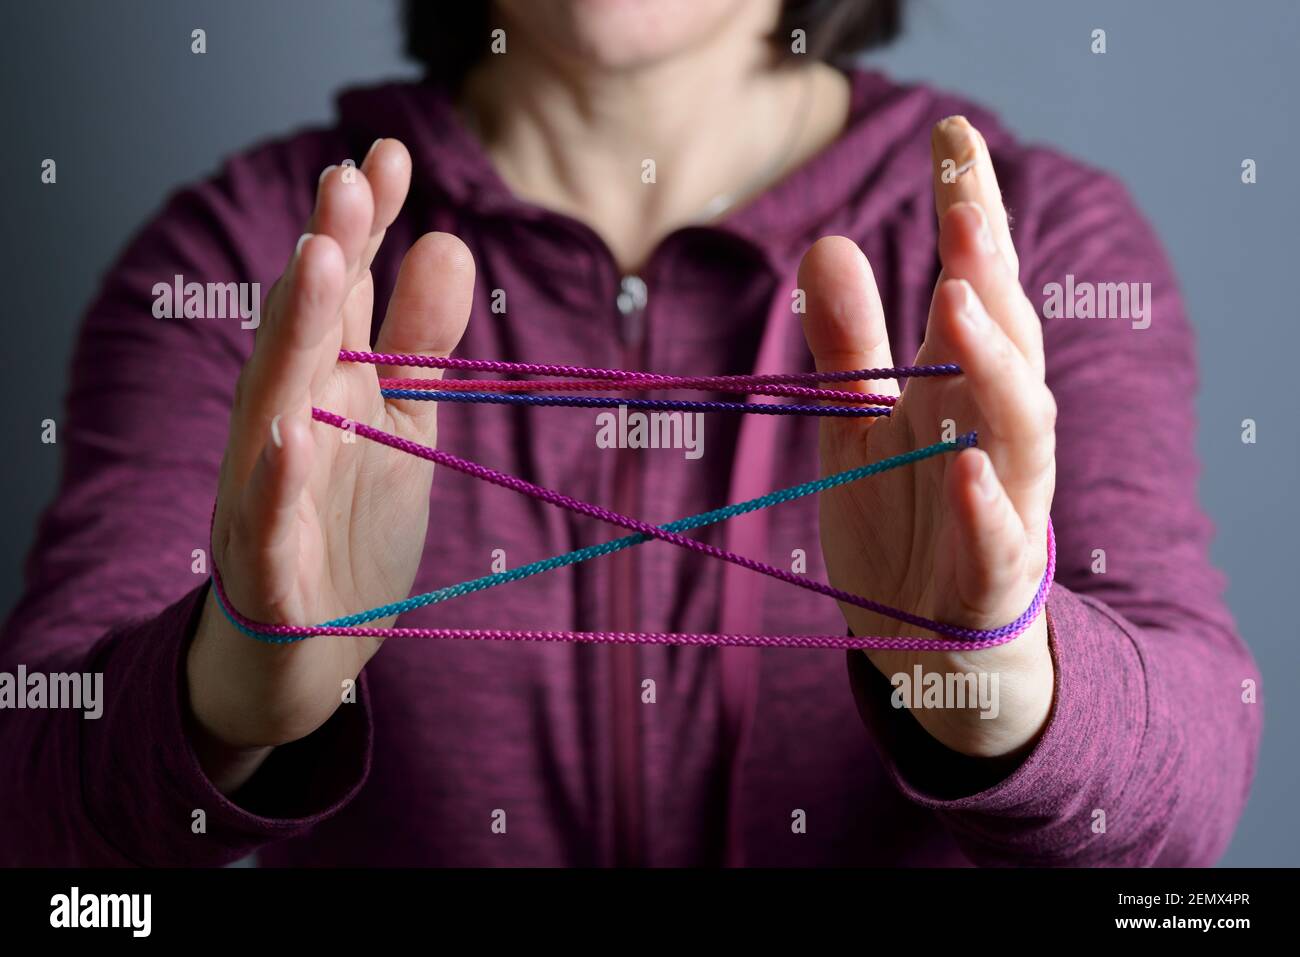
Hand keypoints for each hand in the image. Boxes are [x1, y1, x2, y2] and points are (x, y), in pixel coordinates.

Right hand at [187, 139, 474, 791]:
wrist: (311, 645)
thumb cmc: (350, 521)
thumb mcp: (402, 422)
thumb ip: (419, 342)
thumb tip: (447, 241)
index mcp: (328, 384)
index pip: (343, 293)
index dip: (366, 226)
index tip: (394, 154)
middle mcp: (292, 422)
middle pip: (306, 330)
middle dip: (329, 252)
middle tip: (350, 177)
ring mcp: (272, 492)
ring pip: (275, 405)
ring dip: (295, 334)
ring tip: (319, 261)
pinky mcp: (270, 565)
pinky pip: (271, 521)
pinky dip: (280, 482)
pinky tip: (296, 434)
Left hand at [801, 117, 1056, 758]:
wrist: (929, 640)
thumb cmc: (900, 517)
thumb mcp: (858, 422)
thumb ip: (849, 342)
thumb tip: (828, 242)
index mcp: (961, 386)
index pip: (975, 285)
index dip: (969, 212)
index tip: (950, 133)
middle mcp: (992, 430)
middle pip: (1005, 338)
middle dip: (988, 266)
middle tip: (960, 197)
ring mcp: (1002, 501)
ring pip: (1020, 425)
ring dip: (993, 364)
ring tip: (956, 301)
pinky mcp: (991, 576)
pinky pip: (999, 538)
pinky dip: (984, 504)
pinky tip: (963, 469)